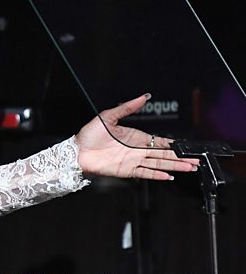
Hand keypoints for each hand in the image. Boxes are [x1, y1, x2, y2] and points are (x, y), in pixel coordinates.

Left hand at [75, 94, 199, 180]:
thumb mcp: (108, 116)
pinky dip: (157, 175)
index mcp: (135, 137)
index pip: (159, 141)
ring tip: (189, 168)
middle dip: (180, 157)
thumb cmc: (89, 134)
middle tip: (196, 160)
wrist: (77, 151)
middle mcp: (137, 150)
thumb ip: (127, 107)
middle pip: (163, 154)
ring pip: (159, 164)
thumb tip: (143, 96)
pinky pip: (146, 173)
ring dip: (174, 166)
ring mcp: (133, 161)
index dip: (173, 144)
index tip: (185, 146)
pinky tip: (169, 177)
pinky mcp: (127, 170)